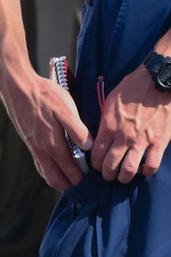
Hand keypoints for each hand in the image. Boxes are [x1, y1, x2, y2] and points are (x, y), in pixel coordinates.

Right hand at [0, 65, 90, 190]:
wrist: (18, 89)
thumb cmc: (44, 95)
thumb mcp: (65, 108)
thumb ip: (77, 129)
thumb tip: (87, 146)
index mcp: (53, 144)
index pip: (68, 169)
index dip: (79, 178)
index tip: (89, 182)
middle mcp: (42, 150)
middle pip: (54, 178)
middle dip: (68, 185)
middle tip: (80, 187)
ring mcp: (34, 147)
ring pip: (45, 173)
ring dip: (57, 180)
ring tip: (68, 181)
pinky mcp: (29, 142)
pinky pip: (39, 164)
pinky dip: (48, 171)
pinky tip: (53, 167)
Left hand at [91, 63, 170, 181]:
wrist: (160, 79)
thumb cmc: (135, 86)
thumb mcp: (112, 100)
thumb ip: (105, 119)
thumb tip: (100, 133)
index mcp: (109, 126)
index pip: (96, 155)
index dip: (96, 164)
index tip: (99, 165)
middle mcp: (123, 137)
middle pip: (110, 166)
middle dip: (107, 174)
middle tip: (110, 174)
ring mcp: (142, 141)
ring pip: (128, 171)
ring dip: (124, 177)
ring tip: (124, 176)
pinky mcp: (160, 141)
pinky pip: (152, 166)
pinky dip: (147, 171)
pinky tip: (145, 169)